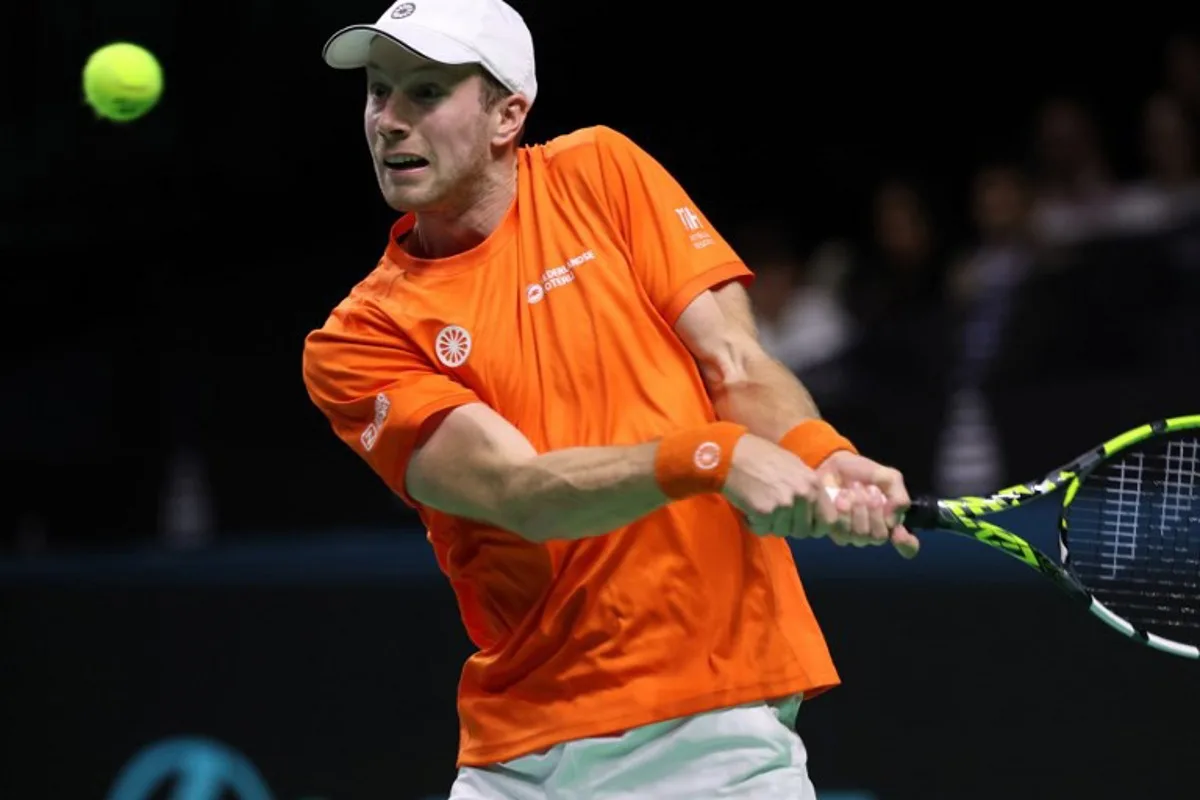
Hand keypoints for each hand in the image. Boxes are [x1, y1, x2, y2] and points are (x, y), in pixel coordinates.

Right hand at [720, 434, 843, 539]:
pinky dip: (754, 522)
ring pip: (781, 532)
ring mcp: (784, 504)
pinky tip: (749, 506)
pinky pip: (762, 530)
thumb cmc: (761, 457)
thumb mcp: (794, 467)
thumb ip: (807, 489)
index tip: (801, 523)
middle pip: (802, 531)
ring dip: (770, 524)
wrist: (733, 454)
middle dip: (788, 526)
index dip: (814, 526)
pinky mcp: (765, 512)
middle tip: (774, 512)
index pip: (828, 520)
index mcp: (813, 483)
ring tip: (760, 504)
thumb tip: (813, 513)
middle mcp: (803, 495)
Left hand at [815, 451, 919, 558]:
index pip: (907, 546)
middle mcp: (874, 532)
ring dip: (858, 508)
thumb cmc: (864, 474)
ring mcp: (854, 534)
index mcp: (892, 521)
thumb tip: (893, 520)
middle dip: (875, 510)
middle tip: (870, 489)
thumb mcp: (889, 477)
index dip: (906, 544)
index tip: (900, 533)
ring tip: (853, 489)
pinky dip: (842, 511)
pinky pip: (841, 531)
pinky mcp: (834, 531)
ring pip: (861, 534)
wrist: (835, 465)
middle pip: (880, 536)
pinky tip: (840, 496)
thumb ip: (899, 496)